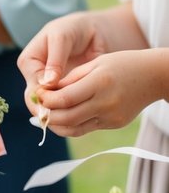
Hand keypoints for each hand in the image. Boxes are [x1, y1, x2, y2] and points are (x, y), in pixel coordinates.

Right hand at [17, 12, 109, 113]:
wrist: (95, 31)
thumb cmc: (75, 28)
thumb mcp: (62, 37)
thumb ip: (55, 59)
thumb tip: (46, 84)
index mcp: (29, 62)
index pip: (31, 86)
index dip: (43, 99)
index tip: (60, 104)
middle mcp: (36, 77)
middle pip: (36, 102)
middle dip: (50, 110)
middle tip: (69, 116)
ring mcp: (50, 86)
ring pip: (49, 108)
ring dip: (61, 115)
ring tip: (78, 116)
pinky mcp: (65, 92)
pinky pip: (64, 107)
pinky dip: (71, 113)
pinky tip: (83, 115)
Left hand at [36, 49, 158, 136]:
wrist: (154, 77)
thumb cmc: (122, 64)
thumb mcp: (95, 63)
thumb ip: (70, 79)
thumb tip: (46, 94)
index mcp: (99, 83)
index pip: (64, 99)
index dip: (46, 100)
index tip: (37, 95)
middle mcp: (105, 103)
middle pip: (66, 118)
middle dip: (47, 116)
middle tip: (37, 109)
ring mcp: (110, 116)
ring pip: (74, 129)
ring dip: (56, 125)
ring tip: (46, 116)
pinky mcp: (114, 124)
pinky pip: (86, 128)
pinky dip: (71, 125)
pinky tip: (63, 117)